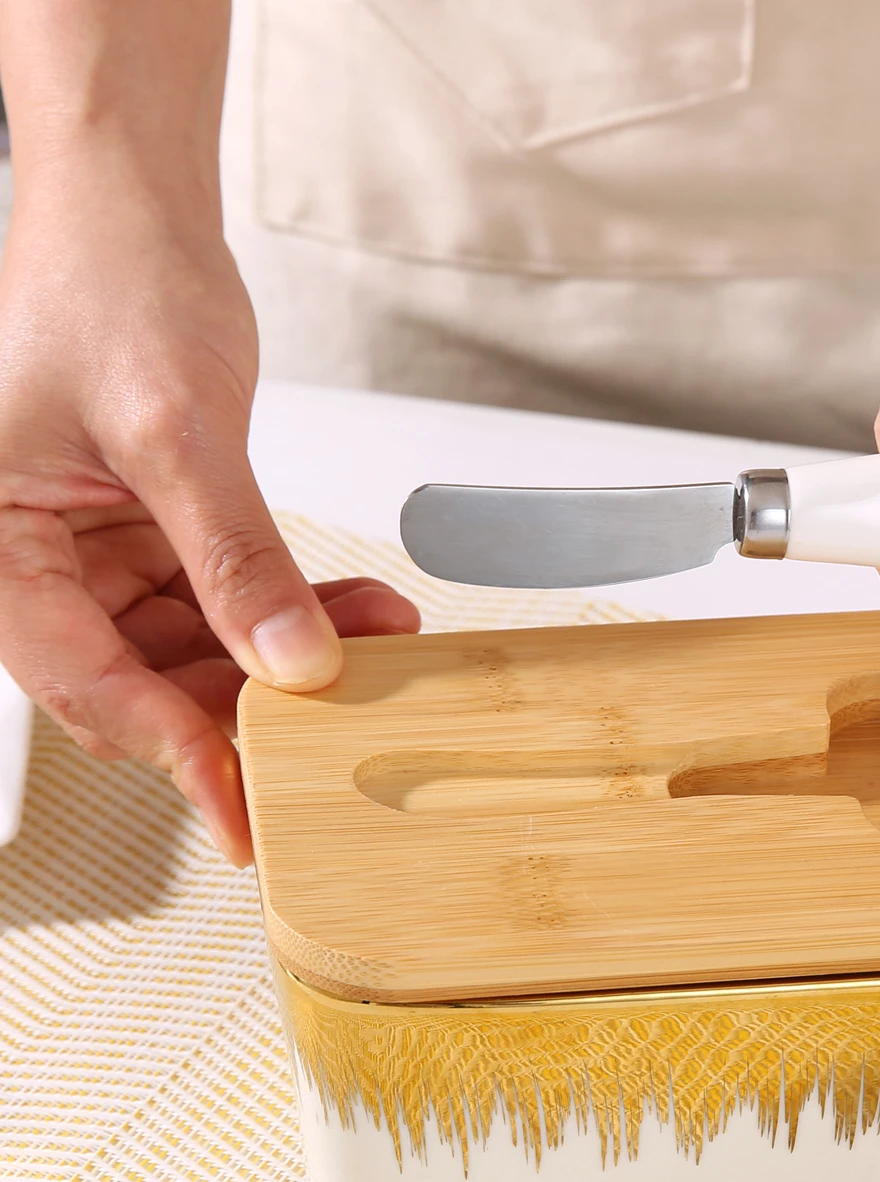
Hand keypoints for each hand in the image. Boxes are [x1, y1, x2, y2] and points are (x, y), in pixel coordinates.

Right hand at [0, 184, 418, 864]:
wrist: (135, 213)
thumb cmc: (111, 285)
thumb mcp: (176, 430)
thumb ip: (234, 555)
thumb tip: (292, 663)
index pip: (85, 686)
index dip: (175, 752)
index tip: (250, 809)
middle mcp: (39, 568)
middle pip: (145, 685)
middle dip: (248, 709)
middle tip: (338, 736)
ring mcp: (100, 559)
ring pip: (198, 653)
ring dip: (289, 659)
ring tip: (378, 647)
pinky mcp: (157, 540)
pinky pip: (227, 604)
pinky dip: (294, 610)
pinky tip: (362, 611)